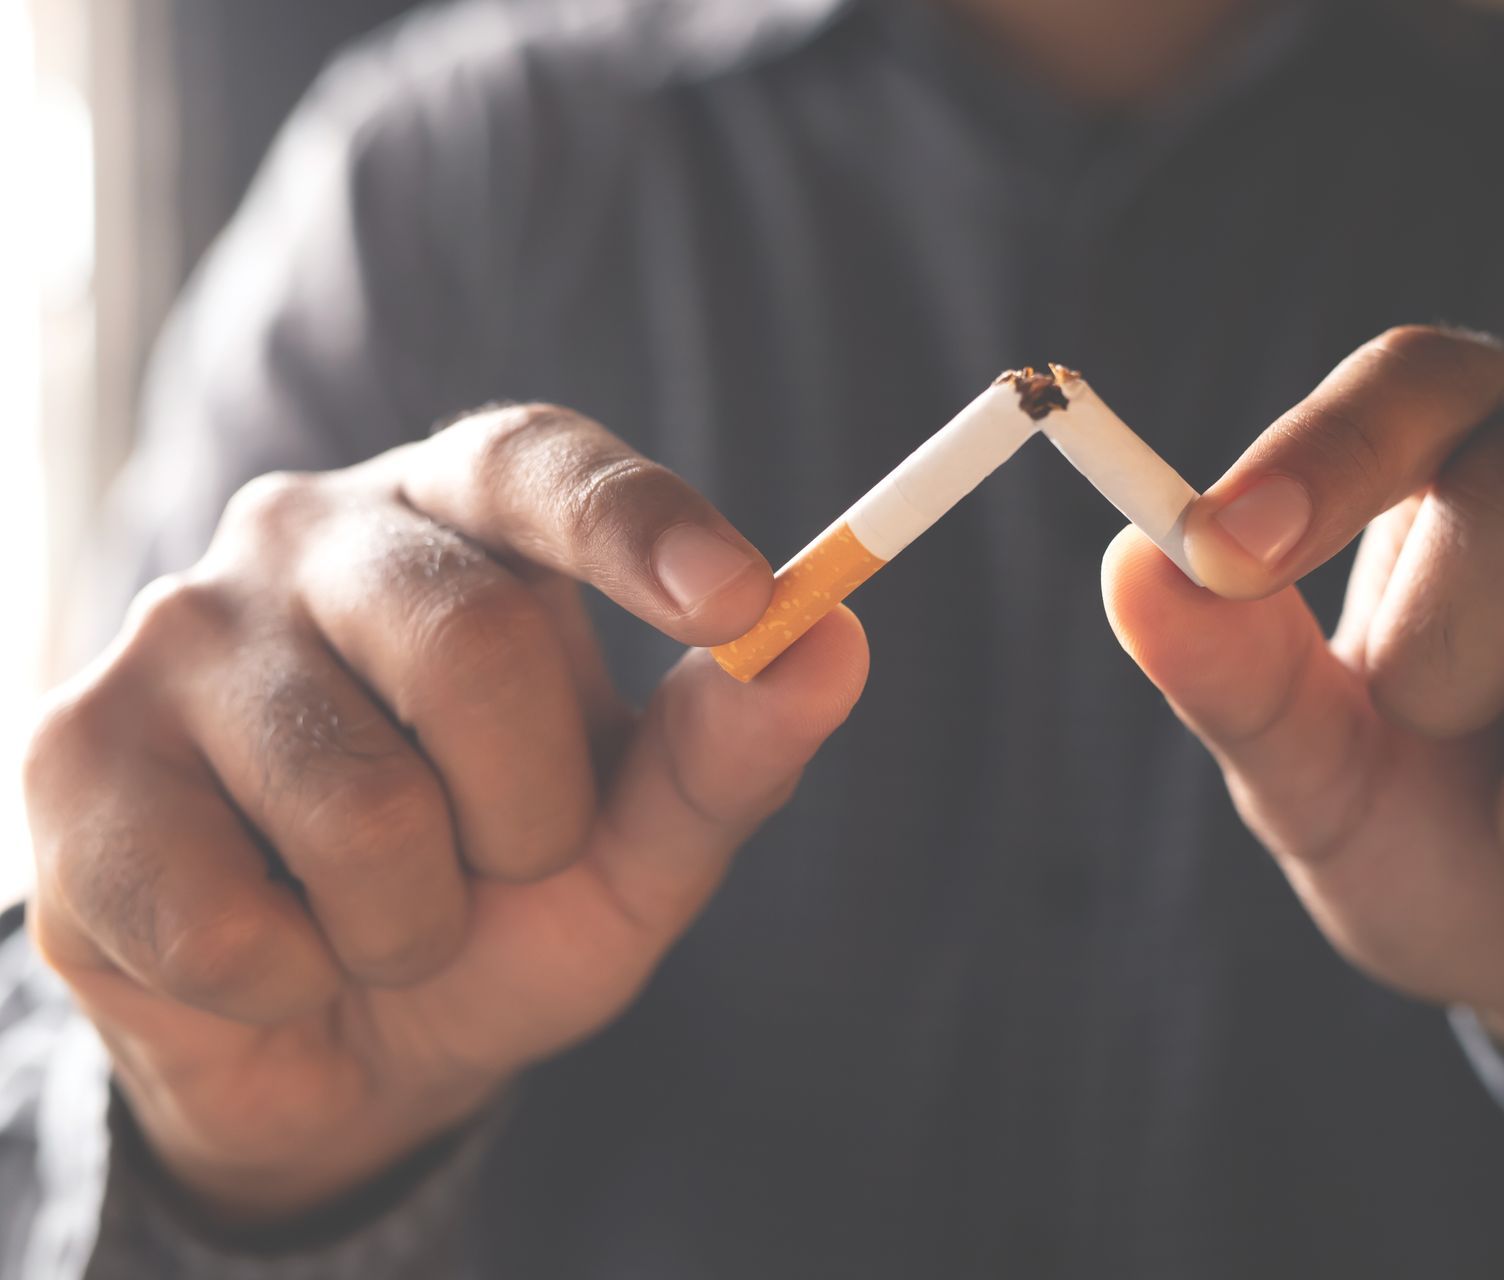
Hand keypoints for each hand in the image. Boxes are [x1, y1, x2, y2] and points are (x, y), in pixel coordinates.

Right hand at [25, 405, 867, 1224]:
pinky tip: (274, 949)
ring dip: (417, 920)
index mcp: (461, 519)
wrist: (334, 1034)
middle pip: (476, 641)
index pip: (537, 462)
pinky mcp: (72, 757)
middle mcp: (310, 533)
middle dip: (533, 814)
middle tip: (504, 861)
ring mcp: (176, 633)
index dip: (639, 523)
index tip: (742, 600)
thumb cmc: (500, 902)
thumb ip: (727, 752)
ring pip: (362, 806)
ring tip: (384, 914)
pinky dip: (298, 979)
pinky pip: (233, 917)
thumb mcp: (634, 846)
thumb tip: (836, 643)